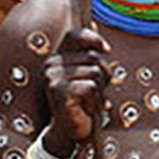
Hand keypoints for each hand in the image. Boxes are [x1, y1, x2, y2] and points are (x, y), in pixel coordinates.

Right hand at [41, 27, 111, 153]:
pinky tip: (86, 108)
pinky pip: (91, 87)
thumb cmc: (83, 102)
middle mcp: (52, 64)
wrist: (70, 130)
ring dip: (100, 91)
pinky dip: (95, 100)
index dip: (94, 38)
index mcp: (59, 57)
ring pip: (96, 72)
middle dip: (104, 76)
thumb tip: (96, 28)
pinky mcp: (58, 90)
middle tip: (95, 92)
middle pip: (95, 57)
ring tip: (89, 101)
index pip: (75, 35)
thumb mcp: (89, 77)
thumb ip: (91, 58)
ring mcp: (53, 76)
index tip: (106, 49)